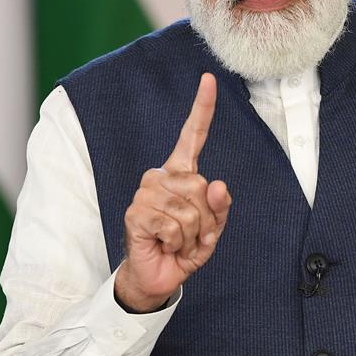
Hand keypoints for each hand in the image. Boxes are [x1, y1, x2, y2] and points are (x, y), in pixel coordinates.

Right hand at [114, 73, 231, 311]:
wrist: (157, 276)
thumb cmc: (184, 247)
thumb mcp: (211, 229)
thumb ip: (220, 208)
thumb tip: (219, 186)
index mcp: (182, 172)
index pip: (193, 135)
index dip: (202, 107)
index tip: (208, 79)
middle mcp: (161, 176)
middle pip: (202, 187)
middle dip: (207, 220)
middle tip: (191, 235)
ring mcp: (146, 192)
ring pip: (191, 210)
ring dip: (192, 234)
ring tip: (177, 241)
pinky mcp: (136, 212)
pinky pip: (174, 225)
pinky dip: (178, 243)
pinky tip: (164, 244)